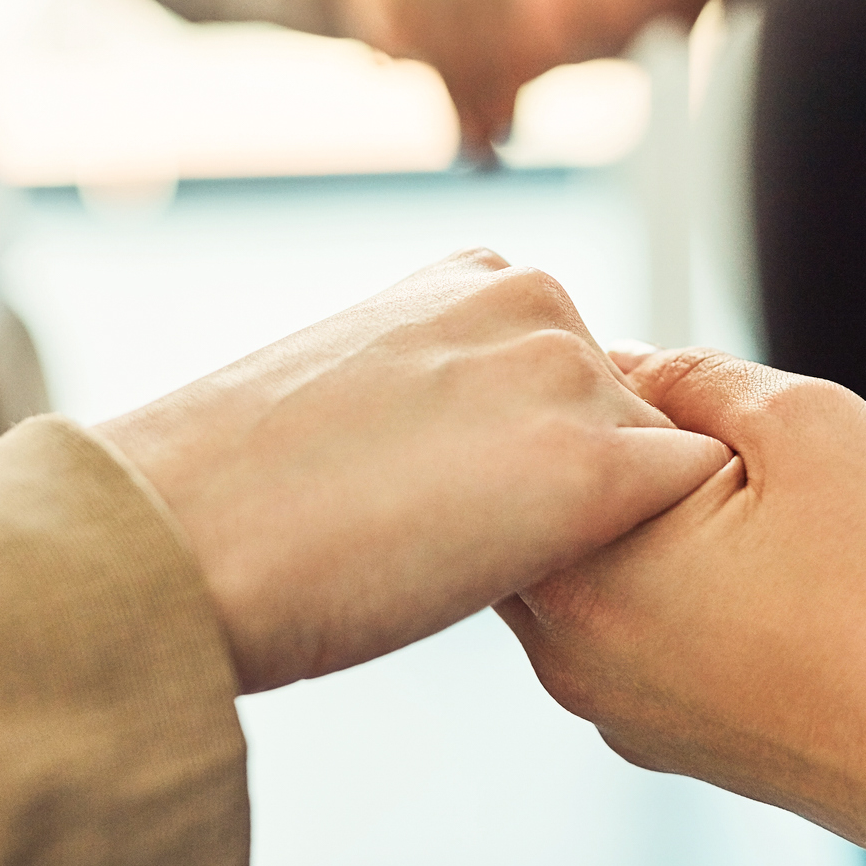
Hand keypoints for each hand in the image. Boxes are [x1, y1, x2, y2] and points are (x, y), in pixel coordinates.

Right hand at [95, 249, 730, 693]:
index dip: (541, 452)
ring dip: (618, 523)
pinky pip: (689, 504)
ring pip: (662, 462)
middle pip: (630, 408)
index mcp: (474, 273)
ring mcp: (568, 376)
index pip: (575, 365)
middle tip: (494, 554)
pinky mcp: (594, 468)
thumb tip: (492, 450)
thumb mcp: (354, 393)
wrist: (177, 537)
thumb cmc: (235, 491)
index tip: (479, 507)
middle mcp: (533, 299)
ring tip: (508, 579)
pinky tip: (572, 593)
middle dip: (592, 481)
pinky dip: (661, 554)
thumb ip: (445, 391)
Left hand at [498, 347, 865, 861]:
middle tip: (725, 440)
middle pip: (551, 512)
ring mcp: (621, 709)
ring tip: (756, 506)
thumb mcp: (808, 424)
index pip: (529, 444)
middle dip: (616, 458)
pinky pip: (639, 633)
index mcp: (586, 576)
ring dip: (650, 523)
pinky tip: (766, 573)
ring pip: (598, 572)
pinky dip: (678, 587)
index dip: (606, 386)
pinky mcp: (673, 740)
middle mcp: (575, 657)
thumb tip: (624, 360)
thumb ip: (692, 376)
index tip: (691, 392)